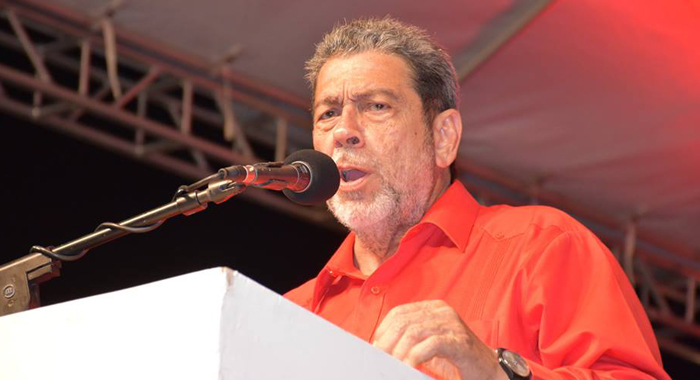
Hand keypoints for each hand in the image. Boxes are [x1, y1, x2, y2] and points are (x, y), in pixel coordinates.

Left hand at [372, 300, 504, 379]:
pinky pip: (431, 344)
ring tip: (392, 365)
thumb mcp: (428, 346)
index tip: (376, 348)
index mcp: (433, 308)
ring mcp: (452, 324)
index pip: (399, 312)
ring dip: (398, 351)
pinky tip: (409, 366)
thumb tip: (381, 347)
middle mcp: (442, 311)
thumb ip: (410, 342)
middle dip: (387, 342)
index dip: (383, 330)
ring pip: (414, 331)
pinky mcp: (459, 340)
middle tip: (380, 359)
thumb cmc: (456, 359)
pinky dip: (415, 356)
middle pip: (403, 321)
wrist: (489, 370)